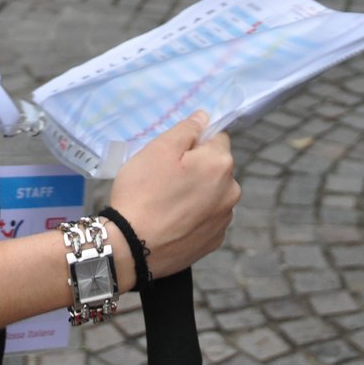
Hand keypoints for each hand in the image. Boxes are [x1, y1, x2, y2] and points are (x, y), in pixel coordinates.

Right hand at [107, 112, 239, 281]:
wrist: (132, 247)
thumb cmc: (142, 192)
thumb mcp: (158, 150)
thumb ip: (186, 129)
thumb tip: (204, 117)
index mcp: (221, 164)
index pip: (217, 138)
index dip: (194, 142)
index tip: (172, 154)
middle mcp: (231, 191)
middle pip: (216, 167)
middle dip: (197, 167)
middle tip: (164, 177)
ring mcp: (224, 219)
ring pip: (212, 193)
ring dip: (197, 192)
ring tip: (166, 202)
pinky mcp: (214, 241)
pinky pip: (207, 218)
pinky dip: (194, 216)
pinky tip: (172, 220)